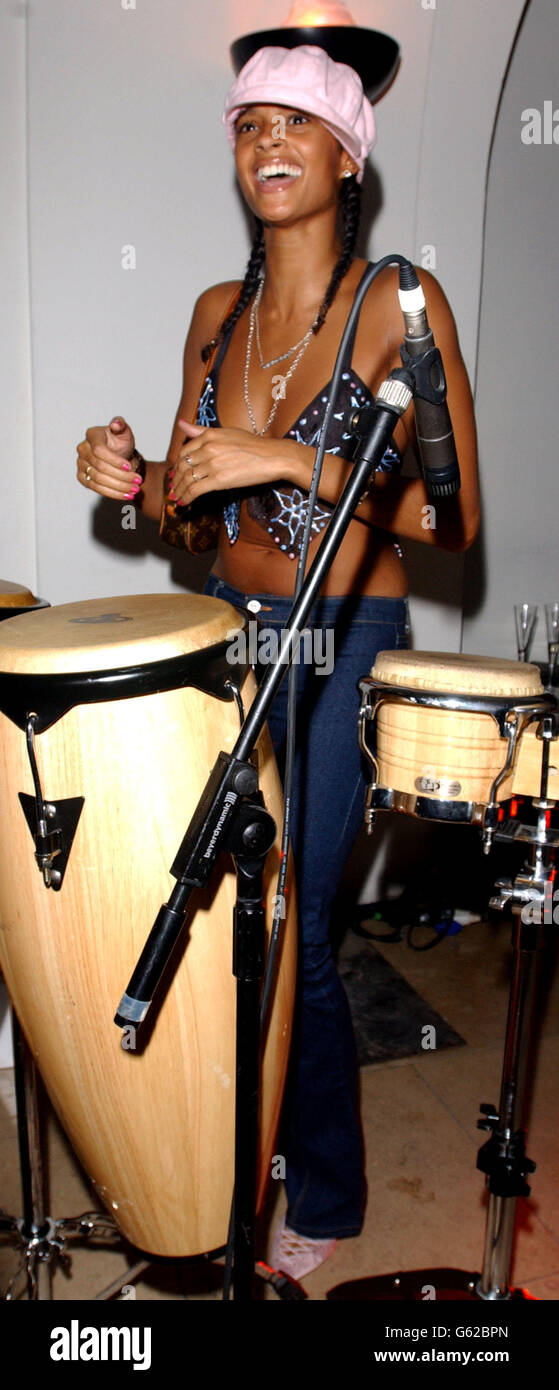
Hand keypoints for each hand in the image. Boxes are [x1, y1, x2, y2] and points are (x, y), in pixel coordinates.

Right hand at [76, 417, 142, 499]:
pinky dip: (113, 493)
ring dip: (119, 487)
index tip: (129, 466)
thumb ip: (121, 426)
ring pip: (98, 479)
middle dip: (121, 476)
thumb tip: (116, 424)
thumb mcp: (124, 432)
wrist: (119, 456)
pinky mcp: (82, 477)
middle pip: (100, 467)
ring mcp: (80, 464)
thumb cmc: (120, 442)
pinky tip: (126, 495)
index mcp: (92, 435)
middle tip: (138, 481)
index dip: (114, 460)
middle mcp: (83, 449)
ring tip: (135, 490)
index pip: (99, 450)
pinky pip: (96, 488)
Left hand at [171, 419, 290, 503]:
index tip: (177, 473)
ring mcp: (212, 464)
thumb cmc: (254, 445)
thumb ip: (201, 431)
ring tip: (177, 497)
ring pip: (186, 479)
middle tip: (174, 488)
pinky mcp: (219, 480)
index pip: (184, 451)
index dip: (177, 464)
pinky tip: (184, 502)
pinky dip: (186, 497)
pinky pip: (195, 490)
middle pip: (182, 466)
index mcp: (208, 435)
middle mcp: (208, 448)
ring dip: (179, 491)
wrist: (273, 456)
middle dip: (175, 480)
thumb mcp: (226, 432)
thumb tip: (182, 424)